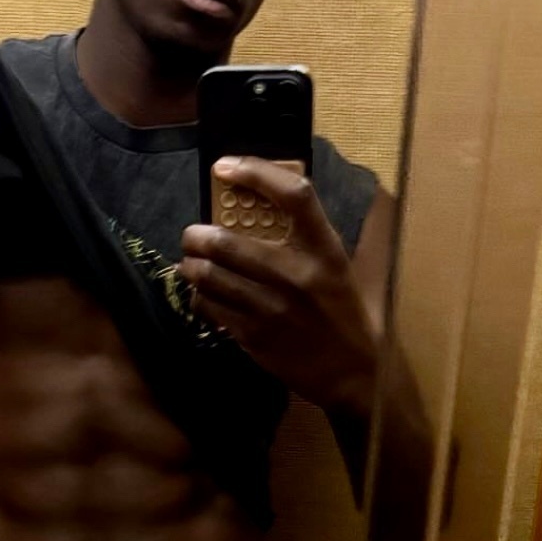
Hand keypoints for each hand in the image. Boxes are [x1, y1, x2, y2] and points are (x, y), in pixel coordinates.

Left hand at [180, 156, 378, 406]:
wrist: (350, 373)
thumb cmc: (341, 312)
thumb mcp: (336, 266)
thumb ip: (306, 236)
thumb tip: (257, 199)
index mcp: (325, 249)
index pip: (293, 194)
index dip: (255, 172)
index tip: (225, 167)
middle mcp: (298, 274)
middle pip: (227, 240)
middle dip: (198, 235)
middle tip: (193, 236)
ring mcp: (272, 308)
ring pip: (209, 275)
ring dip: (191, 266)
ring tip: (192, 264)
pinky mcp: (254, 336)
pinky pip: (210, 307)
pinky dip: (199, 296)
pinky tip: (204, 295)